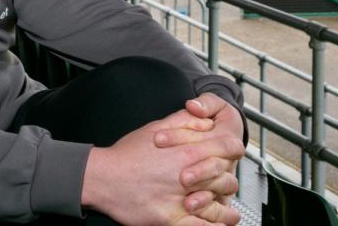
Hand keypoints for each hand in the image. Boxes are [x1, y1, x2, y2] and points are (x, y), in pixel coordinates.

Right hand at [81, 107, 243, 224]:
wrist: (103, 178)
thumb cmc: (127, 154)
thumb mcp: (156, 128)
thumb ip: (184, 122)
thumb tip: (207, 122)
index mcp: (187, 152)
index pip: (227, 148)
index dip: (234, 149)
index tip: (234, 153)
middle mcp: (188, 177)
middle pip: (226, 178)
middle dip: (229, 180)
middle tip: (227, 182)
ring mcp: (180, 201)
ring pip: (218, 206)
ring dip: (227, 209)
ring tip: (230, 212)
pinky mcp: (171, 220)